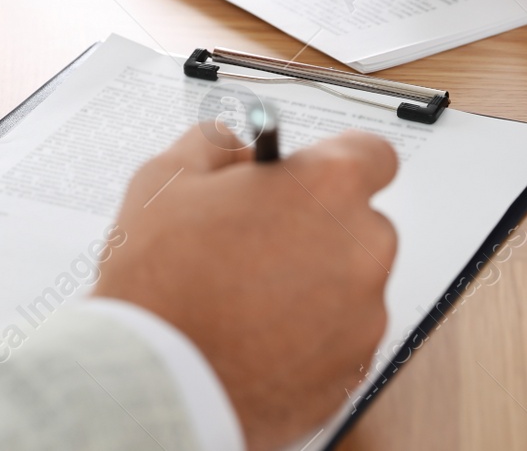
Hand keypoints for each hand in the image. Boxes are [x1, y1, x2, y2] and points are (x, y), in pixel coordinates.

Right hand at [95, 125, 397, 450]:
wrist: (155, 381)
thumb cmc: (161, 282)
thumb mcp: (167, 179)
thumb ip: (215, 145)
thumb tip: (236, 148)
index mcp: (327, 188)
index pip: (371, 154)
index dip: (333, 162)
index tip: (308, 175)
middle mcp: (362, 248)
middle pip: (358, 222)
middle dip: (315, 225)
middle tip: (256, 239)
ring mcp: (364, 315)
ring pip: (349, 283)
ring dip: (312, 282)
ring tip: (245, 296)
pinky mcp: (354, 368)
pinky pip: (340, 336)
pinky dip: (309, 333)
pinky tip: (256, 333)